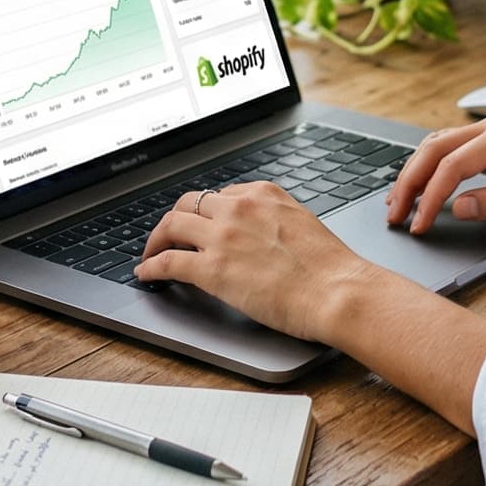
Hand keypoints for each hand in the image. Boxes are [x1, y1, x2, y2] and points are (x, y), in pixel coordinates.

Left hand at [137, 182, 377, 343]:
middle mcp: (238, 208)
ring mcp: (222, 237)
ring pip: (171, 226)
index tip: (200, 223)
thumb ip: (274, 219)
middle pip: (188, 203)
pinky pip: (168, 262)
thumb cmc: (330, 268)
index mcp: (263, 194)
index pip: (220, 195)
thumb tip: (261, 233)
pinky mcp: (212, 270)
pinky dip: (151, 266)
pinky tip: (147, 273)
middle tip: (168, 235)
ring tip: (151, 253)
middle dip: (174, 219)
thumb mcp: (302, 223)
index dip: (205, 212)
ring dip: (156, 240)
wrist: (338, 291)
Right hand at [385, 114, 485, 233]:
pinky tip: (420, 188)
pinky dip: (431, 169)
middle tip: (394, 215)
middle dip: (410, 182)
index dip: (430, 197)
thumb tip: (457, 208)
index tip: (419, 225)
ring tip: (398, 205)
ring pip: (438, 146)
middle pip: (435, 149)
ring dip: (415, 173)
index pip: (452, 166)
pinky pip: (452, 151)